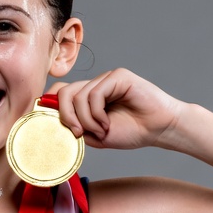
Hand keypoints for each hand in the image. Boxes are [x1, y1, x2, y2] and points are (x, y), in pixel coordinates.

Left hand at [48, 68, 185, 150]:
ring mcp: (106, 78)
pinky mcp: (118, 76)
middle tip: (79, 133)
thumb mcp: (97, 135)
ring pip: (78, 95)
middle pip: (64, 92)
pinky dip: (97, 113)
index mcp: (88, 97)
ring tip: (102, 130)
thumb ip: (78, 127)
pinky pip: (94, 94)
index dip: (51, 106)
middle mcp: (95, 84)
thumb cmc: (133, 131)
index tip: (57, 127)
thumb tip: (55, 122)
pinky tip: (107, 123)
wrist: (160, 129)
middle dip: (66, 116)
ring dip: (86, 119)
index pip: (60, 93)